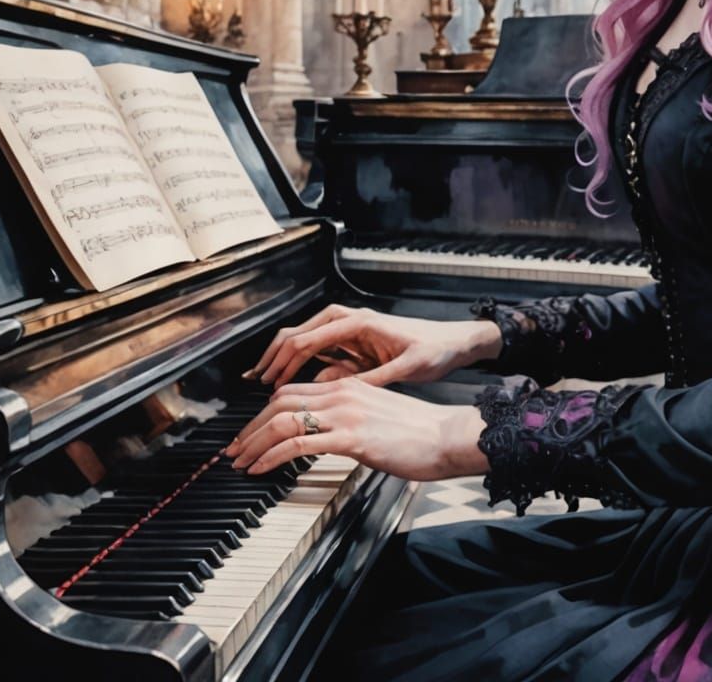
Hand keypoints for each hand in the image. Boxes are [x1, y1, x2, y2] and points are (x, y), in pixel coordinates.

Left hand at [225, 377, 489, 480]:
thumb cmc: (420, 433)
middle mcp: (344, 393)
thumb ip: (351, 419)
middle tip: (234, 449)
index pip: (294, 392)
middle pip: (280, 401)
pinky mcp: (351, 436)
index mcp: (350, 386)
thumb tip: (328, 435)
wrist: (446, 437)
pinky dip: (271, 455)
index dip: (263, 412)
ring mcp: (346, 413)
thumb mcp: (379, 417)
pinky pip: (298, 442)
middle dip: (249, 427)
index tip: (249, 434)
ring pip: (283, 419)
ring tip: (240, 461)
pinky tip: (260, 469)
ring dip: (253, 442)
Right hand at [247, 302, 502, 388]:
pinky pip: (322, 350)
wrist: (455, 342)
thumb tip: (344, 390)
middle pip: (300, 332)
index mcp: (361, 323)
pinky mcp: (358, 344)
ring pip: (308, 340)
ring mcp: (354, 332)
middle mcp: (353, 322)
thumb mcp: (408, 367)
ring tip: (266, 384)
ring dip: (286, 360)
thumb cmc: (436, 349)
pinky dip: (304, 363)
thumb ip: (375, 377)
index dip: (284, 360)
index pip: (309, 338)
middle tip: (255, 380)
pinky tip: (294, 383)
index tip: (267, 381)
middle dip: (275, 355)